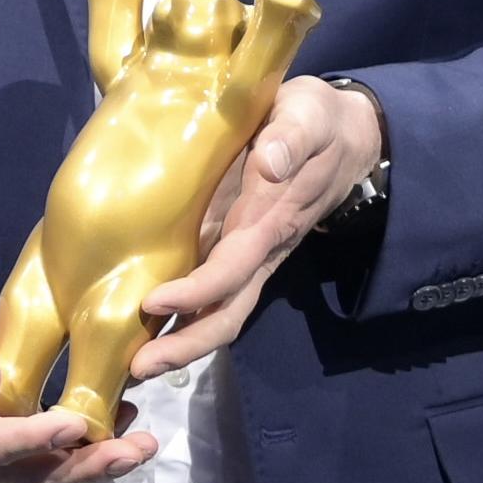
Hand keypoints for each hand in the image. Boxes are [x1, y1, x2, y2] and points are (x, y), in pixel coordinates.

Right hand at [0, 274, 155, 482]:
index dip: (35, 440)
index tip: (76, 423)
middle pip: (26, 473)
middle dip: (81, 466)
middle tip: (132, 451)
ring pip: (44, 470)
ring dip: (93, 462)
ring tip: (140, 444)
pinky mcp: (8, 435)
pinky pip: (50, 452)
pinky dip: (87, 443)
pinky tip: (123, 420)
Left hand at [130, 75, 383, 381]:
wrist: (348, 135)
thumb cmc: (318, 122)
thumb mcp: (309, 115)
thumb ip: (292, 136)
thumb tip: (272, 162)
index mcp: (270, 220)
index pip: (234, 268)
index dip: (197, 291)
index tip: (155, 301)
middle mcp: (259, 250)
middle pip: (228, 311)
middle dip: (186, 344)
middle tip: (139, 367)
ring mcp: (250, 257)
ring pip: (220, 312)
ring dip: (180, 343)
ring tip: (134, 366)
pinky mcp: (238, 252)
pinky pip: (212, 296)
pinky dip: (182, 320)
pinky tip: (145, 332)